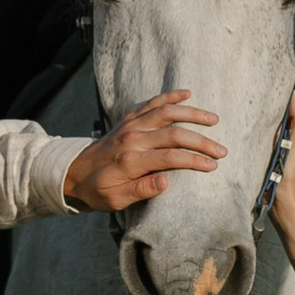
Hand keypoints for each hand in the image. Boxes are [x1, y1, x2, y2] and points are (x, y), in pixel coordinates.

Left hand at [63, 92, 223, 216]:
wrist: (73, 174)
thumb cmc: (97, 191)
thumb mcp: (115, 200)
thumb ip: (141, 190)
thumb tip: (166, 181)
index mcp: (130, 160)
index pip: (170, 157)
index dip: (194, 160)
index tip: (213, 166)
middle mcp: (132, 138)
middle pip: (173, 133)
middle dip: (201, 141)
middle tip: (221, 150)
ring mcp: (130, 126)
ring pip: (166, 113)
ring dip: (191, 114)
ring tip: (213, 119)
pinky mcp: (128, 120)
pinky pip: (151, 104)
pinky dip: (169, 97)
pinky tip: (187, 94)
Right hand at [268, 78, 294, 252]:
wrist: (284, 201)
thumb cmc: (292, 175)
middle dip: (294, 79)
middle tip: (286, 58)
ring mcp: (288, 136)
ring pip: (288, 107)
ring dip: (285, 90)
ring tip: (276, 73)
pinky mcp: (278, 143)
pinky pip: (278, 118)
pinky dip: (276, 105)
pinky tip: (265, 102)